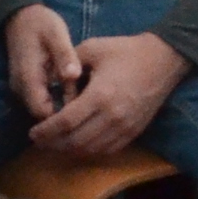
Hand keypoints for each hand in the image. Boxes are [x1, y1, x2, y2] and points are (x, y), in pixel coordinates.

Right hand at [2, 5, 84, 123]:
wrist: (20, 18)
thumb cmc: (41, 24)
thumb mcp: (56, 34)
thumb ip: (64, 55)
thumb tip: (73, 75)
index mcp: (28, 78)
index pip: (42, 112)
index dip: (62, 117)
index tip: (85, 110)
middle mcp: (21, 89)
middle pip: (42, 115)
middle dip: (63, 116)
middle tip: (90, 109)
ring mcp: (21, 89)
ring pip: (41, 110)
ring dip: (60, 109)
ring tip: (86, 103)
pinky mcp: (26, 87)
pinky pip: (41, 102)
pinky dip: (56, 102)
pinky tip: (75, 96)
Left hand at [32, 30, 187, 158]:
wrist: (164, 59)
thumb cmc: (127, 51)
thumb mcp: (93, 48)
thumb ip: (68, 65)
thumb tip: (50, 81)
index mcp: (100, 95)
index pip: (66, 122)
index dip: (46, 131)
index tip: (33, 132)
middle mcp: (112, 117)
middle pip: (75, 142)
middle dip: (53, 144)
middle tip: (40, 141)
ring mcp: (125, 127)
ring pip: (91, 150)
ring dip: (70, 150)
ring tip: (56, 144)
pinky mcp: (134, 132)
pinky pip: (107, 150)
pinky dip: (90, 151)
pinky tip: (80, 144)